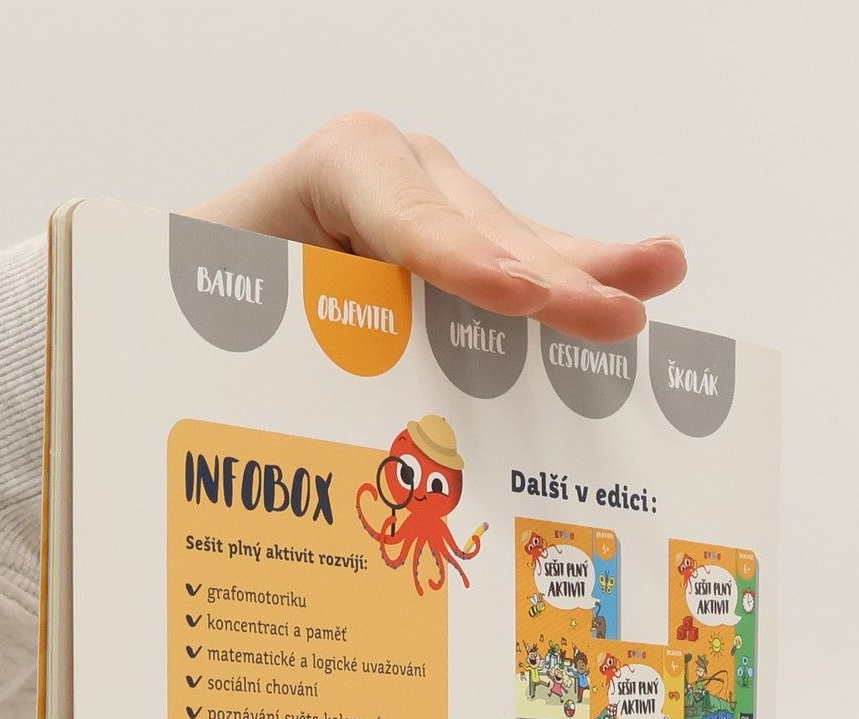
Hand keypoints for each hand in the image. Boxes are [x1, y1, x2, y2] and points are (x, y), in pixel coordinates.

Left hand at [190, 114, 684, 343]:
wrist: (198, 288)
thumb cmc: (204, 306)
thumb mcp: (215, 305)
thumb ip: (257, 327)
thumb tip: (276, 409)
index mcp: (328, 170)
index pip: (400, 208)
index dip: (458, 255)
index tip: (513, 296)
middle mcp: (394, 174)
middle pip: (478, 226)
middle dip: (546, 277)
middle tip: (607, 317)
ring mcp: (438, 206)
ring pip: (516, 244)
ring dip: (588, 269)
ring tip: (660, 272)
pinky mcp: (463, 248)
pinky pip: (524, 271)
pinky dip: (577, 287)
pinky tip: (647, 281)